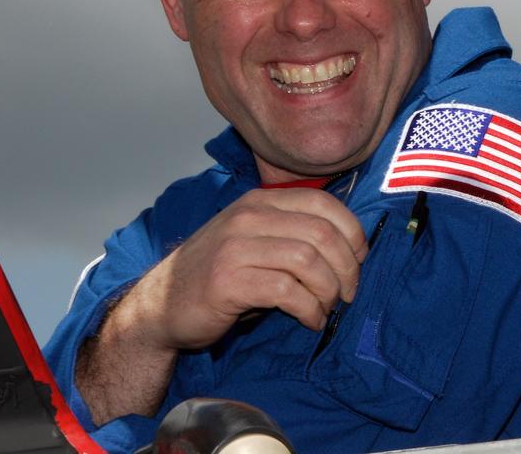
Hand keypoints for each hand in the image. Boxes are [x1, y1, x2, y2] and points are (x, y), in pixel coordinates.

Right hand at [77, 186, 368, 424]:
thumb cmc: (217, 275)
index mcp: (259, 201)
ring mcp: (235, 247)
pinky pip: (288, 292)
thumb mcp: (253, 239)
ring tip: (326, 308)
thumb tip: (350, 246)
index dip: (352, 232)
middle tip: (348, 292)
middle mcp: (248, 217)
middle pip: (322, 233)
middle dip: (347, 267)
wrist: (161, 305)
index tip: (359, 259)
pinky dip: (310, 309)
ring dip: (328, 291)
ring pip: (308, 260)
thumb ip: (290, 232)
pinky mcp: (228, 281)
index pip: (323, 203)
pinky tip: (310, 320)